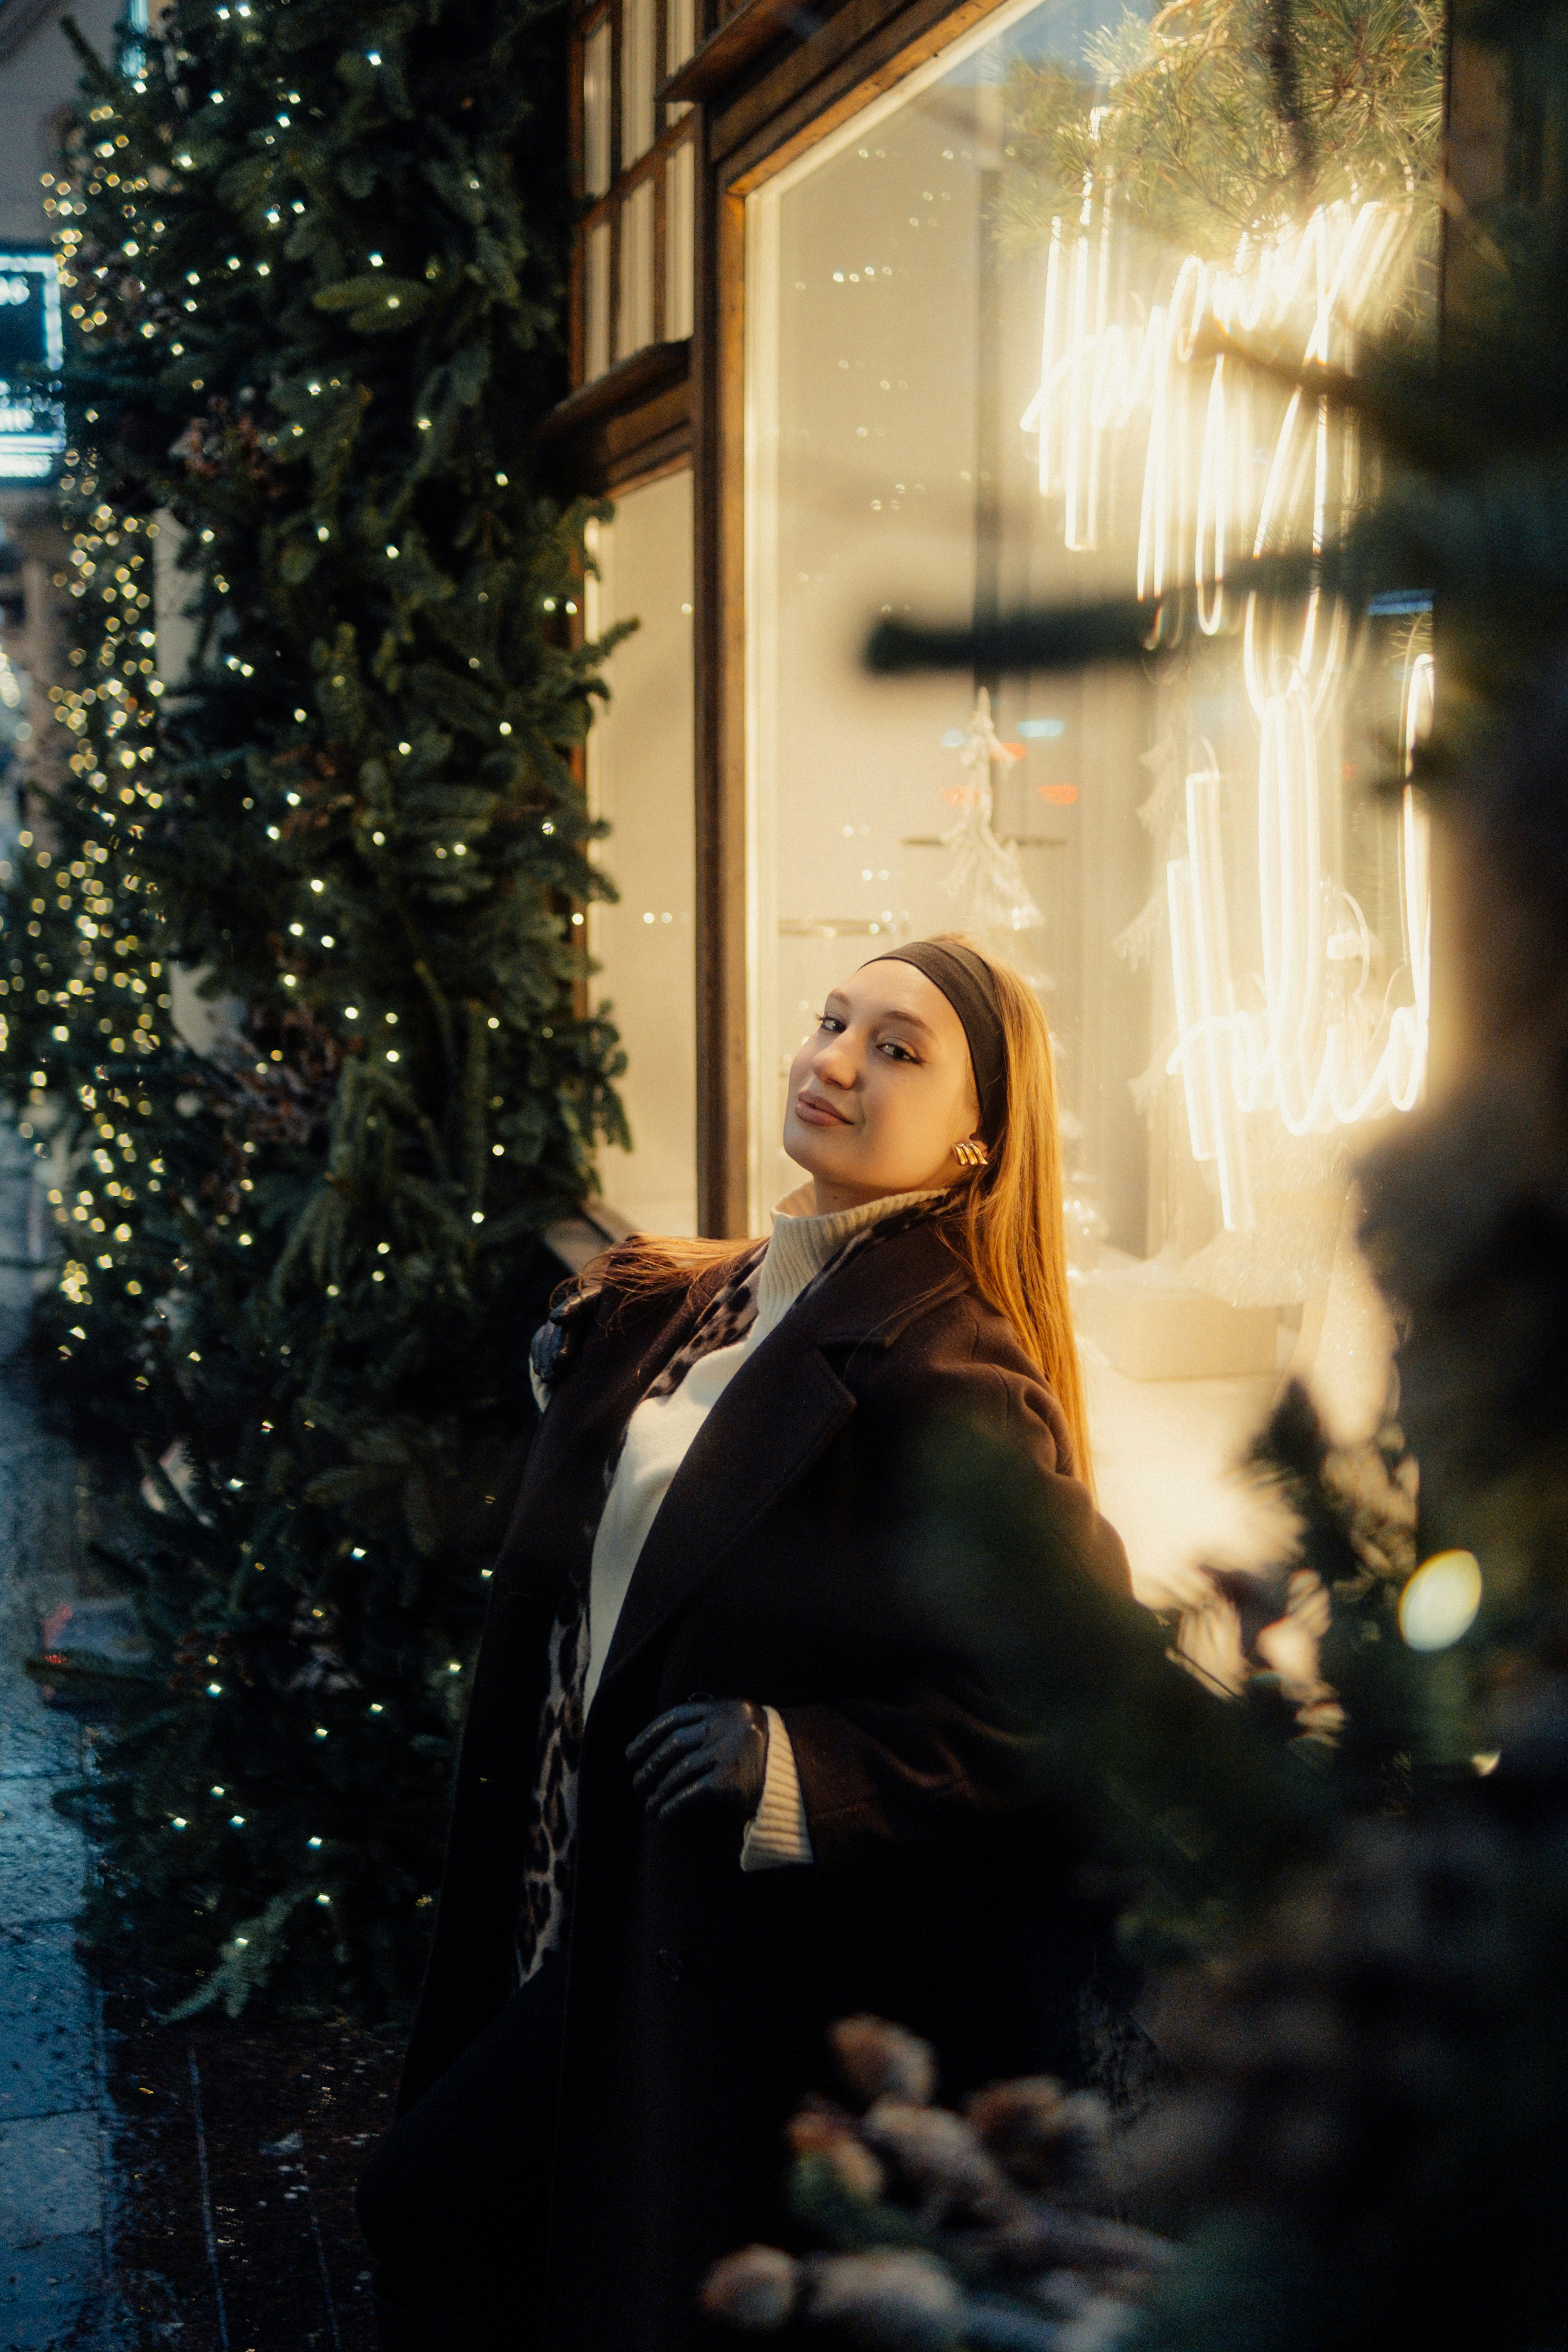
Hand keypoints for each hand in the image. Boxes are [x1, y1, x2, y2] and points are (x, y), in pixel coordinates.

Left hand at [626, 1696, 768, 1821]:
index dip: (648, 1735)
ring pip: (679, 1771)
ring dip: (659, 1790)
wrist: (800, 1772)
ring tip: (649, 1803)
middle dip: (649, 1766)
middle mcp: (725, 1726)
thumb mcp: (741, 1723)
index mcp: (725, 1707)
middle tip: (637, 1782)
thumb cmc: (766, 1750)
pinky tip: (664, 1813)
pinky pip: (692, 1793)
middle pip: (673, 1745)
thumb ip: (711, 1723)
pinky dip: (674, 1804)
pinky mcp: (731, 1781)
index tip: (631, 1752)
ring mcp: (728, 1752)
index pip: (675, 1716)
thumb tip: (662, 1742)